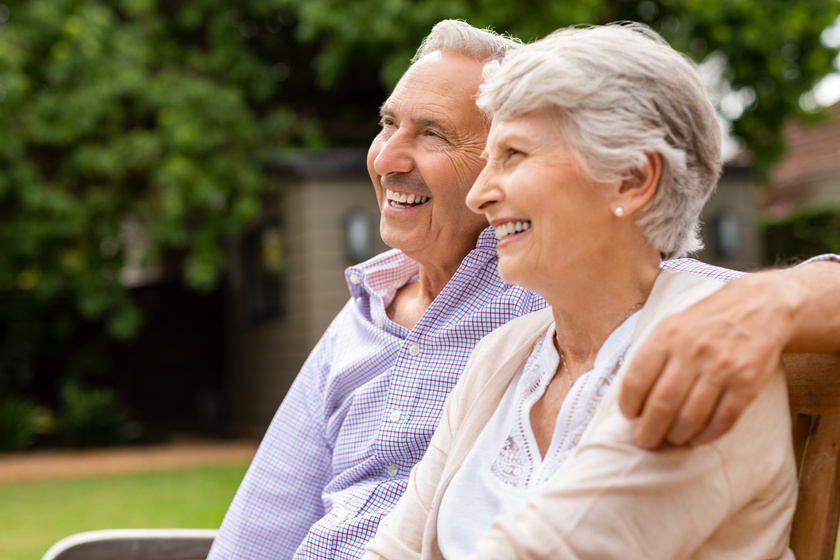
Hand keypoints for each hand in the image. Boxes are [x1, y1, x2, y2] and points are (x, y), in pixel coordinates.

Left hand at [619, 272, 792, 448]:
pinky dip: (706, 436)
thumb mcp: (671, 326)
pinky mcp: (747, 383)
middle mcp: (692, 352)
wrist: (758, 307)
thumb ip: (651, 355)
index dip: (628, 405)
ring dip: (676, 436)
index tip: (629, 416)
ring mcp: (721, 368)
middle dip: (649, 430)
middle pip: (662, 404)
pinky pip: (723, 420)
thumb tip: (631, 396)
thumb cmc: (705, 322)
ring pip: (691, 417)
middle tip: (643, 442)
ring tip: (669, 440)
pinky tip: (696, 439)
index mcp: (667, 336)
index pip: (636, 379)